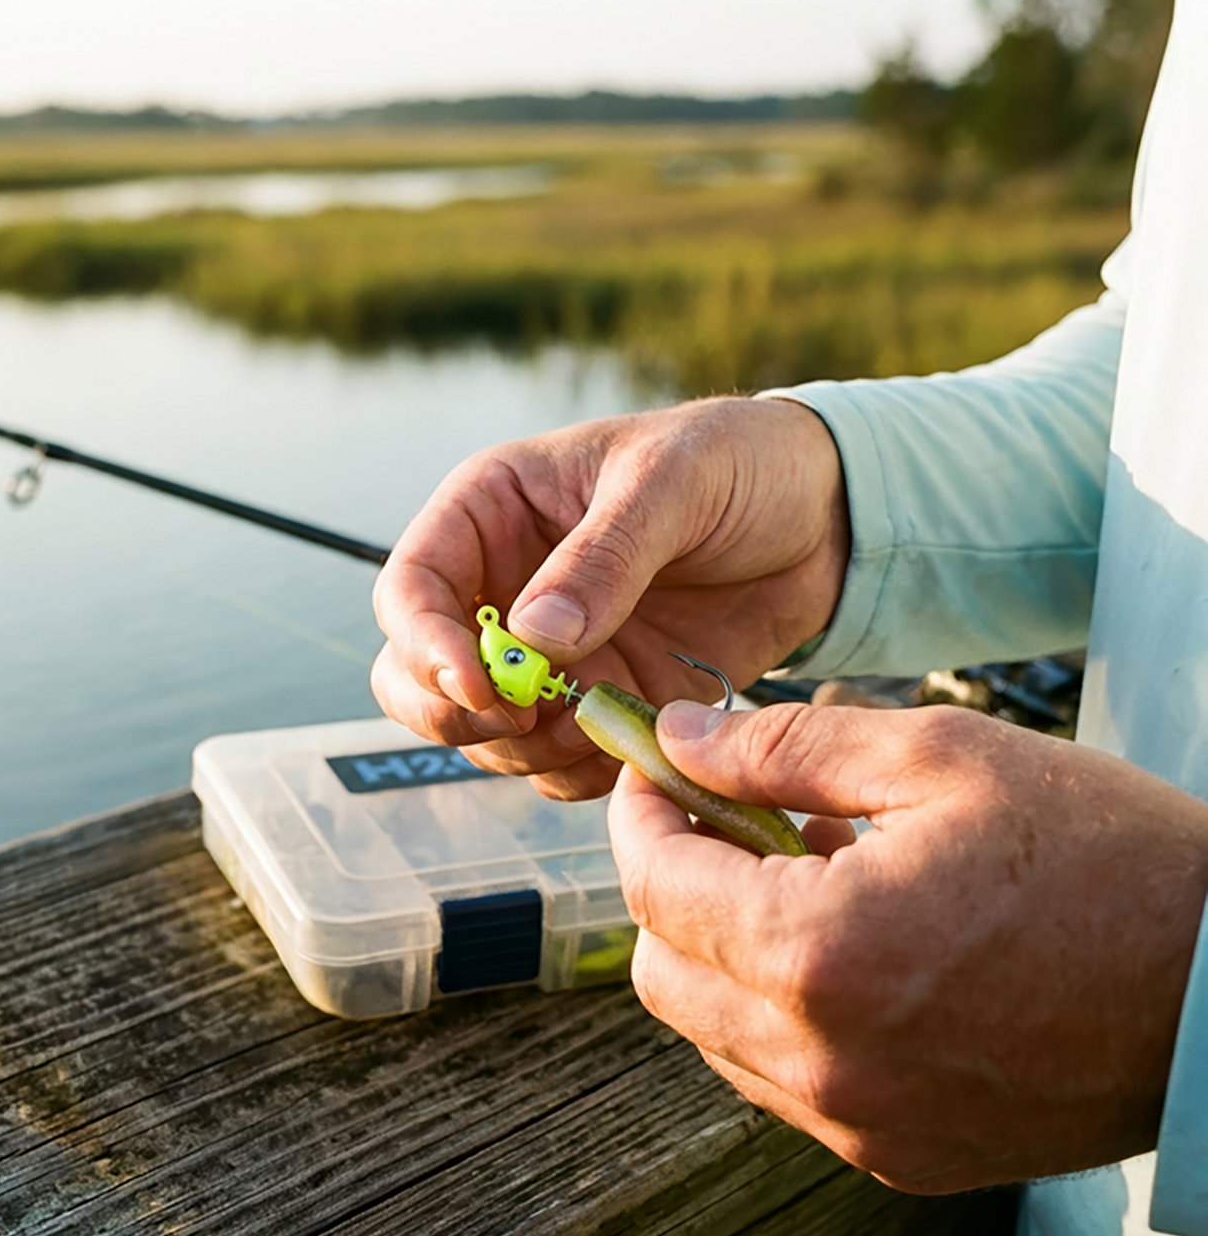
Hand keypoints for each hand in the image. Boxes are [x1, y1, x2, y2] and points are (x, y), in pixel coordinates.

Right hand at [371, 398, 847, 798]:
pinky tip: (632, 741)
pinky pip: (553, 765)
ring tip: (601, 717)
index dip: (424, 644)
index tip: (478, 684)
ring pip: (481, 734)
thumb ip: (604, 556)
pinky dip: (578, 772)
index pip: (411, 589)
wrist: (824, 519)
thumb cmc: (738, 463)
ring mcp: (546, 657)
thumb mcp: (672, 482)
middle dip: (455, 712)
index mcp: (493, 513)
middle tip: (524, 722)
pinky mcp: (596, 703)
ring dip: (525, 749)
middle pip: (415, 676)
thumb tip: (532, 637)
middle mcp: (502, 589)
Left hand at [609, 699, 1207, 1192]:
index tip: (651, 772)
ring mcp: (857, 1124)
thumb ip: (782, 748)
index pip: (652, 887)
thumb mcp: (940, 759)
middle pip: (660, 973)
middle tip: (722, 821)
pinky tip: (844, 950)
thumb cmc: (1105, 858)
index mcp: (817, 954)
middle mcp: (820, 1060)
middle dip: (668, 887)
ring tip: (800, 879)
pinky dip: (777, 1012)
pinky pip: (780, 1081)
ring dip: (721, 950)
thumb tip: (674, 738)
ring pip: (711, 1033)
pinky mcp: (897, 1156)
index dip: (638, 817)